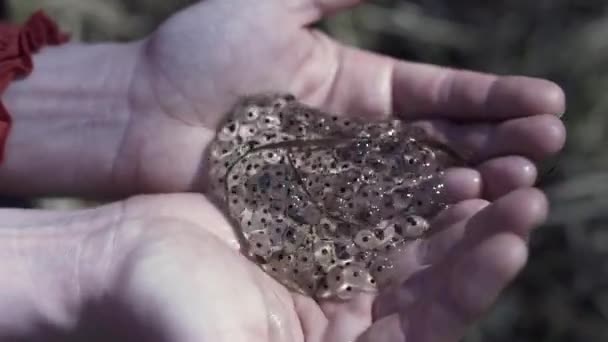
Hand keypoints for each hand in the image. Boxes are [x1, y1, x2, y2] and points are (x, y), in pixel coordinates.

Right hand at [0, 189, 544, 341]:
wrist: (120, 260)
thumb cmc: (163, 311)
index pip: (424, 331)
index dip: (470, 288)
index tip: (509, 241)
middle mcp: (345, 320)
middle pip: (433, 284)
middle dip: (482, 242)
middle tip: (526, 195)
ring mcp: (333, 272)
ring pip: (414, 242)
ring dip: (457, 210)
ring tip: (500, 171)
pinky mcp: (318, 230)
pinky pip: (376, 208)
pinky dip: (409, 187)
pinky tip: (441, 159)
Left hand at [120, 0, 564, 195]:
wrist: (140, 115)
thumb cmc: (196, 55)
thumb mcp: (270, 2)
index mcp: (356, 86)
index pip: (438, 95)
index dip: (492, 99)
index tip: (545, 103)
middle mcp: (357, 138)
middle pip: (441, 142)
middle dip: (498, 143)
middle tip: (550, 146)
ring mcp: (341, 182)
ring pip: (419, 185)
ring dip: (474, 183)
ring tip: (525, 182)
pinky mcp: (316, 217)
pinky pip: (377, 219)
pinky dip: (421, 219)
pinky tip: (464, 216)